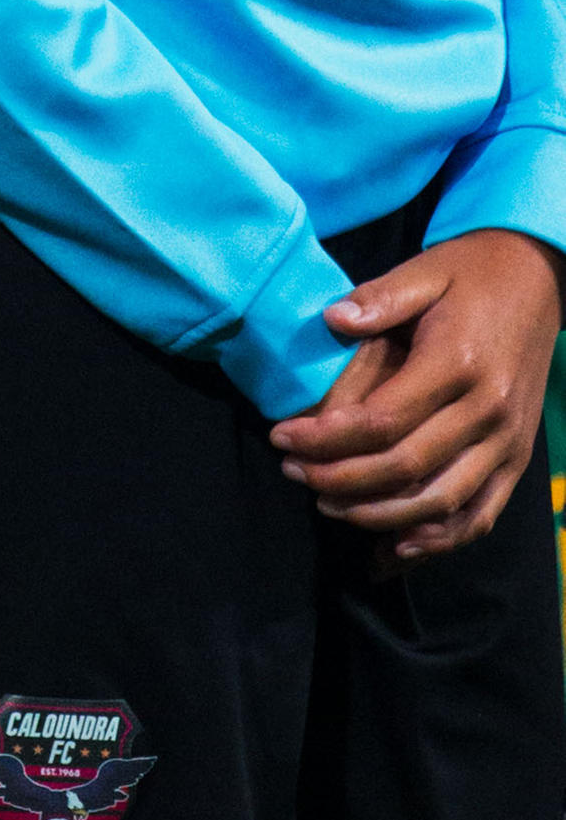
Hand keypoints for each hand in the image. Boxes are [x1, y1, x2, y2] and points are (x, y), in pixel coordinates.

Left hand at [270, 226, 564, 557]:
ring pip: (439, 502)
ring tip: (327, 503)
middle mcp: (488, 411)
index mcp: (458, 363)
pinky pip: (480, 516)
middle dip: (339, 479)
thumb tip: (331, 319)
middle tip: (294, 473)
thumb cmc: (470, 275)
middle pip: (405, 468)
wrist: (538, 280)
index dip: (326, 439)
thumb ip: (378, 297)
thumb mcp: (423, 270)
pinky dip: (438, 541)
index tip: (282, 438)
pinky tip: (394, 549)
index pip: (382, 421)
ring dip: (378, 515)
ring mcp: (508, 442)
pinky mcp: (517, 460)